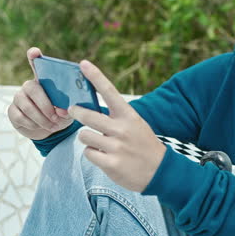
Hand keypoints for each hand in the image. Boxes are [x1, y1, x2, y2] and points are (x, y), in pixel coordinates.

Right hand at [7, 47, 73, 139]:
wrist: (50, 130)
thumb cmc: (61, 115)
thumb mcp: (68, 111)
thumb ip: (67, 108)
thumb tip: (63, 110)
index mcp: (45, 82)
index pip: (37, 64)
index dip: (34, 57)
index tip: (34, 52)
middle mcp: (29, 86)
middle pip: (32, 88)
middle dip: (45, 105)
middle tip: (56, 118)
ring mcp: (19, 97)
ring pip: (27, 106)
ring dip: (42, 119)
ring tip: (53, 126)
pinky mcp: (12, 111)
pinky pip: (21, 117)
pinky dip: (33, 125)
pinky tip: (40, 127)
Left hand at [69, 60, 166, 192]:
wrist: (161, 172)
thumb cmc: (144, 145)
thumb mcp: (136, 125)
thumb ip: (116, 117)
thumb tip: (90, 107)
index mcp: (129, 116)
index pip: (109, 92)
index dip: (95, 76)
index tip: (83, 63)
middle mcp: (122, 129)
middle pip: (87, 115)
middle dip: (77, 112)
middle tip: (74, 110)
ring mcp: (116, 147)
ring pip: (84, 136)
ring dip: (87, 139)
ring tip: (99, 143)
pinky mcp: (111, 164)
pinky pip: (88, 153)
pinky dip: (93, 154)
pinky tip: (104, 157)